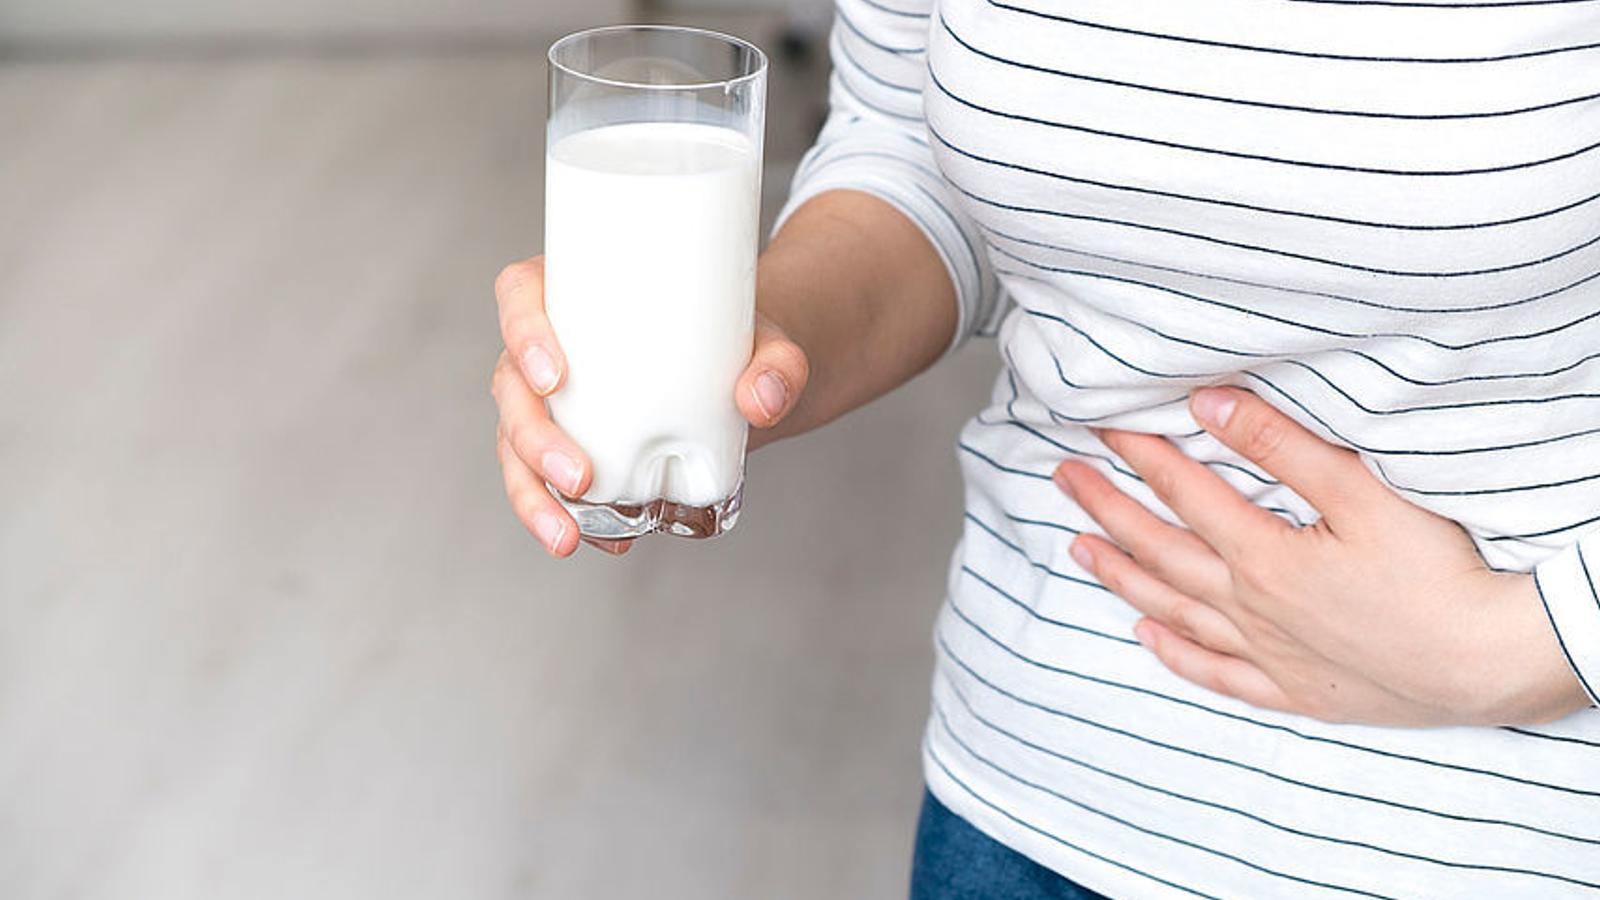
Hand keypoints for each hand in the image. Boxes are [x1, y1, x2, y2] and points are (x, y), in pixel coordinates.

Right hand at [492, 256, 809, 557]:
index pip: (521, 294)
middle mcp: (550, 347)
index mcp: (575, 293)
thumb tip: (762, 399)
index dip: (523, 332)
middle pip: (511, 385)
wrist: (740, 379)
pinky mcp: (568, 446)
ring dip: (532, 494)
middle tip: (579, 476)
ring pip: (515, 445)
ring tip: (567, 536)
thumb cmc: (735, 340)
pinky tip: (597, 539)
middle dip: (533, 438)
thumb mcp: (766, 341)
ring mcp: (553, 402)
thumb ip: (778, 364)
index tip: (555, 375)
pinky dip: (563, 516)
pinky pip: (544, 482)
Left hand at [1055, 387, 1589, 726]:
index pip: (1182, 492)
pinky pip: (1217, 674)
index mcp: (1263, 555)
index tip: (1100, 425)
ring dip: (1121, 577)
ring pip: (1174, 611)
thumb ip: (1280, 446)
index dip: (1138, 453)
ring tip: (1078, 548)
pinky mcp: (1295, 690)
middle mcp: (1250, 607)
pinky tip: (1146, 639)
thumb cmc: (1438, 574)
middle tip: (1063, 477)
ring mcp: (1268, 654)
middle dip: (1107, 509)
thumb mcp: (1363, 493)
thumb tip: (1207, 403)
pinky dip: (1175, 655)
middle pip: (1160, 550)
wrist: (1488, 663)